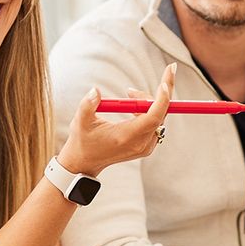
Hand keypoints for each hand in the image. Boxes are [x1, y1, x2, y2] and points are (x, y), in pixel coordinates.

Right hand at [57, 63, 175, 176]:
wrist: (85, 162)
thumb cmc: (82, 140)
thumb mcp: (81, 121)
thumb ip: (88, 104)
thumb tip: (95, 90)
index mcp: (126, 137)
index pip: (153, 117)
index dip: (161, 100)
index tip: (163, 83)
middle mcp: (140, 144)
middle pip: (160, 115)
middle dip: (157, 94)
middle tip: (141, 84)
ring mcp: (145, 146)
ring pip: (159, 117)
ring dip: (149, 102)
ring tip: (129, 94)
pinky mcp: (146, 146)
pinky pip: (156, 124)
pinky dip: (150, 110)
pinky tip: (134, 107)